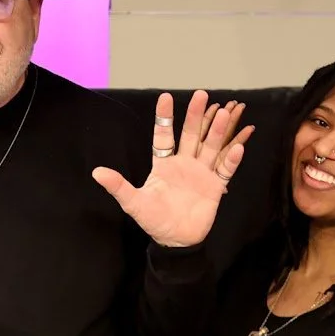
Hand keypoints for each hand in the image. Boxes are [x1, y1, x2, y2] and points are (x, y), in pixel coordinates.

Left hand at [91, 91, 254, 248]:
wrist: (176, 240)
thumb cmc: (154, 220)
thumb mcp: (133, 203)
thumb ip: (118, 186)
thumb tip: (97, 172)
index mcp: (164, 164)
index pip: (164, 135)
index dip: (164, 117)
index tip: (165, 97)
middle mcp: (184, 164)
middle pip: (191, 135)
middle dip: (195, 115)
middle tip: (201, 94)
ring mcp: (201, 173)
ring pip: (210, 147)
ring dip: (217, 132)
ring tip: (223, 114)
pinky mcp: (215, 187)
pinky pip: (225, 170)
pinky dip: (232, 160)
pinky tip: (237, 146)